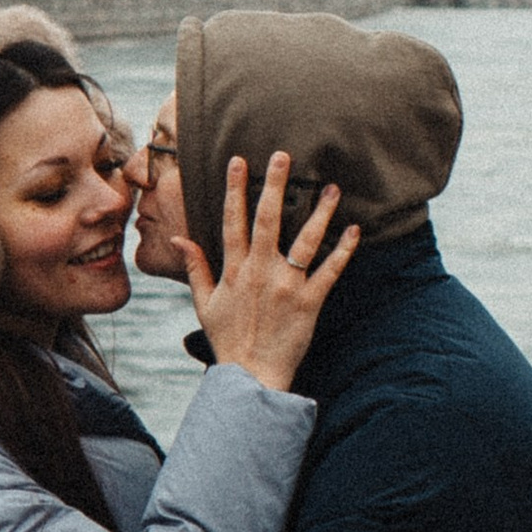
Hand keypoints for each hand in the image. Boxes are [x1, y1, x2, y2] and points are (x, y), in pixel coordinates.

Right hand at [184, 150, 361, 391]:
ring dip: (320, 212)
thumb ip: (195, 268)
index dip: (235, 189)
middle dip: (274, 185)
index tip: (239, 160)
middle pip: (268, 220)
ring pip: (305, 241)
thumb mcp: (204, 304)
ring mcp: (286, 286)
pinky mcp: (309, 303)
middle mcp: (260, 272)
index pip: (232, 221)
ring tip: (332, 188)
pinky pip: (329, 272)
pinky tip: (353, 230)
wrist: (251, 376)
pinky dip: (343, 251)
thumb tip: (178, 239)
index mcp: (234, 270)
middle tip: (283, 155)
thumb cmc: (228, 340)